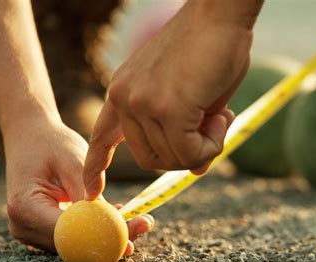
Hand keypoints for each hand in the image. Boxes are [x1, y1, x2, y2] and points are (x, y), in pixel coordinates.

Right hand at [4, 115, 152, 254]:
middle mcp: (23, 227)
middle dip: (109, 239)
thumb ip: (90, 196)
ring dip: (106, 234)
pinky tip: (118, 214)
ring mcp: (30, 232)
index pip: (68, 235)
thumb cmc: (51, 143)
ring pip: (75, 245)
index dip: (101, 238)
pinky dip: (95, 228)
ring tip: (137, 218)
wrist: (29, 136)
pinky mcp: (41, 230)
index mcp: (25, 208)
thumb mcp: (73, 163)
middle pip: (72, 246)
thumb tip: (114, 225)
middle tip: (143, 225)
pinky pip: (72, 236)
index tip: (131, 233)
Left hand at [83, 0, 262, 199]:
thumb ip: (186, 133)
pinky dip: (211, 146)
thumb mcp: (190, 98)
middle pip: (148, 159)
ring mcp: (143, 103)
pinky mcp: (167, 108)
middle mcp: (125, 99)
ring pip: (171, 159)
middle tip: (212, 129)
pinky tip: (222, 118)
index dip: (96, 165)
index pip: (101, 137)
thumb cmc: (207, 49)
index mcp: (122, 92)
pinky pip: (189, 153)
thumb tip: (196, 170)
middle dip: (184, 155)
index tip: (92, 189)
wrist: (219, 13)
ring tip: (220, 116)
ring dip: (203, 148)